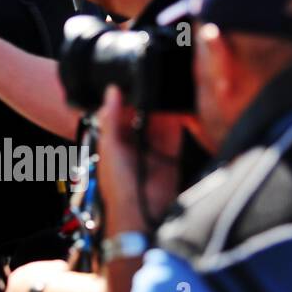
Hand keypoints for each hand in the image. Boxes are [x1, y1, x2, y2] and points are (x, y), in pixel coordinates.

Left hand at [94, 87, 185, 236]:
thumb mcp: (110, 147)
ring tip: (168, 88)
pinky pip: (176, 133)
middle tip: (156, 80)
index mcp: (116, 140)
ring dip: (165, 109)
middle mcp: (135, 143)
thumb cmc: (119, 186)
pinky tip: (180, 106)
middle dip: (149, 101)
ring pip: (161, 121)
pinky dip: (179, 120)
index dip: (128, 97)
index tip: (134, 79)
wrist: (141, 213)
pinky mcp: (171, 154)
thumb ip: (111, 119)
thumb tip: (112, 91)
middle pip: (144, 115)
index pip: (122, 112)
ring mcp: (154, 148)